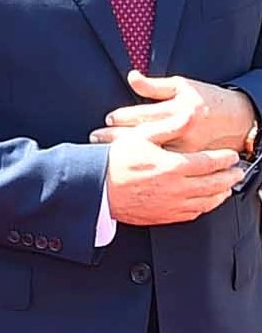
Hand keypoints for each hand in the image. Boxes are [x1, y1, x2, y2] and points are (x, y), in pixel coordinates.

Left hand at [90, 71, 256, 153]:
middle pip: (141, 137)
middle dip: (115, 138)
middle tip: (94, 138)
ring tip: (102, 154)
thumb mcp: (182, 86)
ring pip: (150, 154)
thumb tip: (132, 77)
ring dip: (125, 154)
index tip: (106, 119)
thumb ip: (154, 86)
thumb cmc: (207, 100)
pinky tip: (127, 167)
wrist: (237, 121)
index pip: (143, 115)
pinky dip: (144, 166)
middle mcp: (182, 133)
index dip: (122, 117)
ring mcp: (186, 151)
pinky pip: (163, 167)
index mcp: (179, 112)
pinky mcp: (189, 164)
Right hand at [105, 132, 241, 225]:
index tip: (231, 155)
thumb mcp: (140, 136)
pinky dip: (205, 207)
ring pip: (207, 201)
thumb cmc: (113, 161)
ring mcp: (172, 204)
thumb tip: (188, 117)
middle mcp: (177, 188)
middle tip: (237, 171)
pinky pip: (193, 214)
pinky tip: (206, 201)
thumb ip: (169, 126)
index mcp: (173, 166)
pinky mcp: (164, 216)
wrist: (95, 188)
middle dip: (230, 176)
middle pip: (215, 183)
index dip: (225, 158)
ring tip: (227, 187)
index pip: (210, 162)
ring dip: (221, 193)